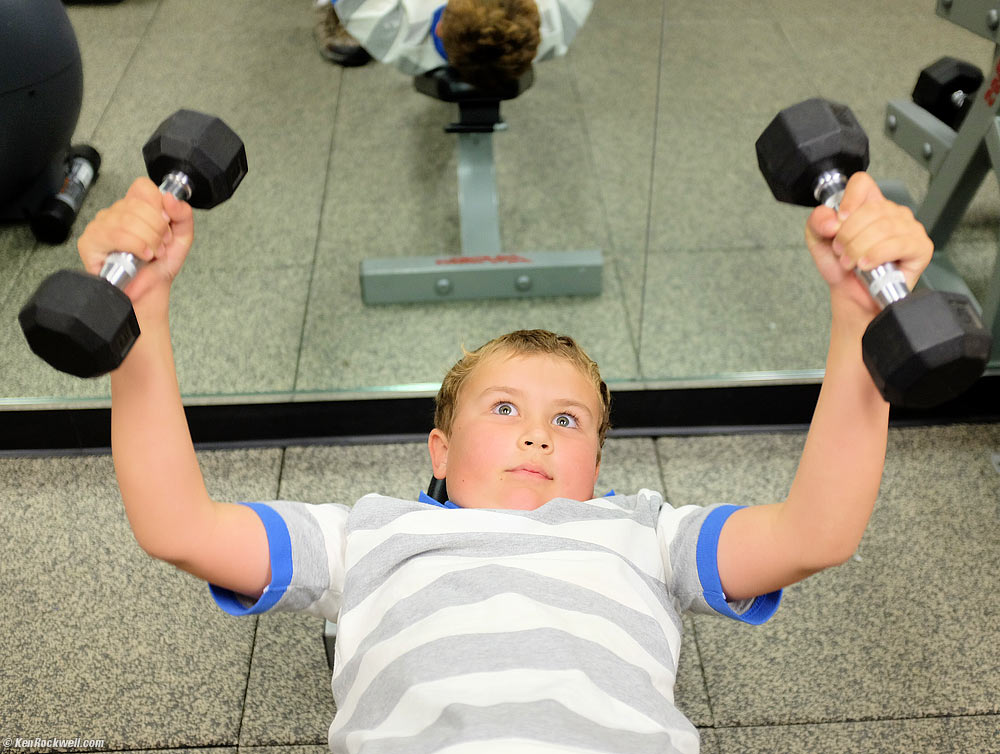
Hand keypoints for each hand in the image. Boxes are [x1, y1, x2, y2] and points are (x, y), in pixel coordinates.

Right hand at [77, 177, 193, 308]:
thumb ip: (183, 215)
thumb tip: (170, 198)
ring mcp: (100, 225)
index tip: (165, 222)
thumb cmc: (160, 265)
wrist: (150, 290)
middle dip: (157, 228)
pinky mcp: (90, 241)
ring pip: (127, 220)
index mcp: (136, 207)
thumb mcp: (182, 238)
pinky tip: (141, 255)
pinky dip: (135, 245)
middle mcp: (116, 213)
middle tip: (161, 244)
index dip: (157, 203)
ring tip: (152, 253)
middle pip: (137, 204)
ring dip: (148, 240)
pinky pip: (114, 234)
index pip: (142, 187)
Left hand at [805, 172, 932, 319]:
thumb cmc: (842, 266)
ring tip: (851, 262)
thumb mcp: (818, 241)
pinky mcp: (920, 247)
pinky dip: (877, 255)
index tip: (839, 221)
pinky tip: (867, 264)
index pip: (863, 183)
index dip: (849, 199)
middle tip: (841, 252)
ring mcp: (909, 228)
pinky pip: (899, 244)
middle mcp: (892, 212)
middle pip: (871, 209)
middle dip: (848, 235)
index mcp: (869, 205)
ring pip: (884, 227)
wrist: (852, 295)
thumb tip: (831, 219)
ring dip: (859, 248)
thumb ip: (817, 222)